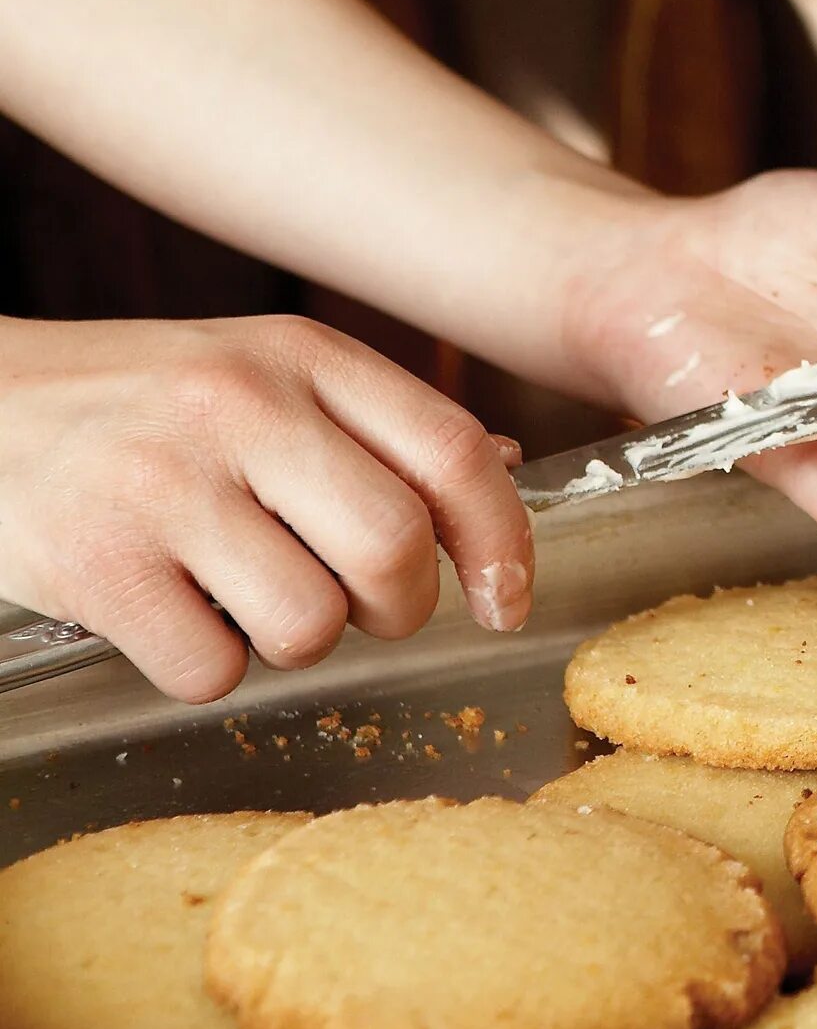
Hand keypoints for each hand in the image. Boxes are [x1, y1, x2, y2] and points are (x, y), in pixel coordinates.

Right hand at [0, 314, 528, 702]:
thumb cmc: (139, 402)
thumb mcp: (263, 373)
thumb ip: (376, 425)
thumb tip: (499, 475)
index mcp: (302, 357)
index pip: (453, 453)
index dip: (503, 540)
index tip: (508, 596)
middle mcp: (240, 409)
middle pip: (395, 549)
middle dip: (399, 606)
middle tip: (360, 604)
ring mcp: (163, 486)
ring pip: (309, 625)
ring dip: (295, 640)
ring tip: (244, 593)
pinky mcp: (95, 565)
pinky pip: (212, 670)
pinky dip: (205, 666)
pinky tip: (172, 613)